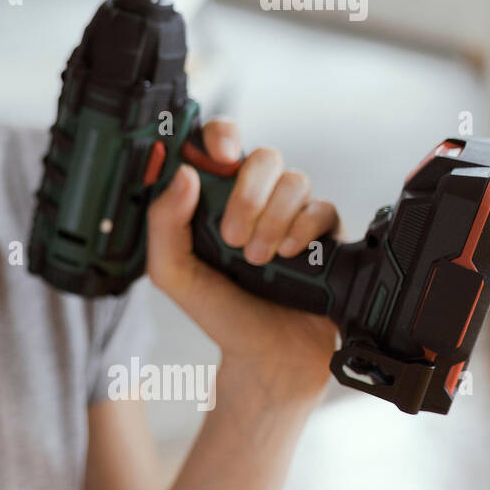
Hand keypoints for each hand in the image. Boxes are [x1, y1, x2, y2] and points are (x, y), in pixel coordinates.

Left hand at [146, 118, 343, 406]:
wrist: (265, 354)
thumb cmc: (219, 310)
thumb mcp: (174, 272)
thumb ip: (165, 223)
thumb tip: (184, 174)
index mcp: (215, 198)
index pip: (220, 144)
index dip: (221, 136)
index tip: (219, 155)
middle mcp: (256, 198)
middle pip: (263, 157)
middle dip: (247, 194)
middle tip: (232, 236)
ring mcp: (291, 213)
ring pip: (295, 180)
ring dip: (273, 218)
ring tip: (257, 258)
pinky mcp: (323, 233)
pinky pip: (323, 207)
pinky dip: (302, 229)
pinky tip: (289, 255)